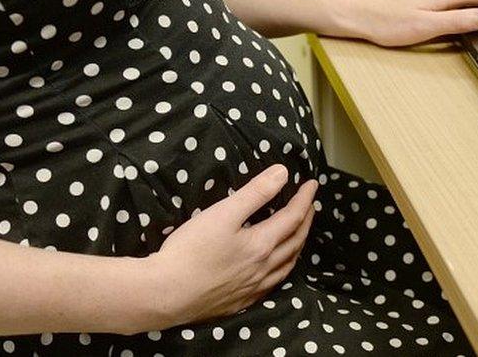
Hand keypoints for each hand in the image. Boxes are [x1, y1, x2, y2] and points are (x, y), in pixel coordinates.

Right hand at [147, 165, 317, 327]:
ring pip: (286, 266)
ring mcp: (253, 289)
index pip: (293, 217)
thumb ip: (255, 193)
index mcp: (262, 245)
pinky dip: (281, 270)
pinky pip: (272, 285)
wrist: (165, 294)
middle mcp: (263, 269)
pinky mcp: (240, 302)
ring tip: (299, 234)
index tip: (312, 184)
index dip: (304, 199)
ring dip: (297, 246)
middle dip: (306, 221)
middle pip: (295, 242)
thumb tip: (283, 174)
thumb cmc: (191, 251)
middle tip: (310, 205)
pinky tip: (275, 270)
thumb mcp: (223, 213)